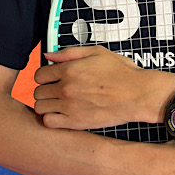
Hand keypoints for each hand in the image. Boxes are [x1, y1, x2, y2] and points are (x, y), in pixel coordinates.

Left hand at [33, 46, 174, 129]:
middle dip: (45, 89)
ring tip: (58, 103)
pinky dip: (51, 119)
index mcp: (69, 70)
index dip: (45, 75)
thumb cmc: (122, 73)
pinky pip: (48, 122)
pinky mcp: (75, 122)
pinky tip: (61, 114)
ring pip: (40, 107)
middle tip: (57, 91)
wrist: (137, 94)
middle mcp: (66, 88)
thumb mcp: (97, 52)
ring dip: (46, 104)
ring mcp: (69, 107)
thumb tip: (49, 55)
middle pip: (37, 91)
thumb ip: (69, 52)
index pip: (39, 74)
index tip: (53, 78)